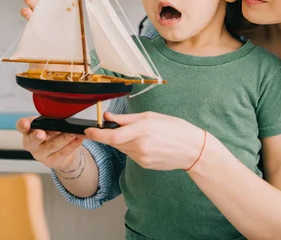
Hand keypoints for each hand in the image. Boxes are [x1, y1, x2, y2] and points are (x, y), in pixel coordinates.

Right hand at [16, 116, 83, 170]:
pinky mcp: (51, 161)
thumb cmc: (52, 132)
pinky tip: (78, 139)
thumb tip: (63, 114)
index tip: (25, 124)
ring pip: (51, 146)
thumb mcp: (49, 123)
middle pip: (32, 140)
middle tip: (41, 134)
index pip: (21, 126)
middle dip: (36, 137)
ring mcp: (40, 154)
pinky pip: (62, 153)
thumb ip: (52, 119)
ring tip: (72, 133)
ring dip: (63, 139)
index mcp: (28, 130)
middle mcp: (31, 143)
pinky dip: (72, 145)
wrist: (60, 151)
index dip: (22, 125)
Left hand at [84, 111, 205, 170]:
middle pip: (114, 142)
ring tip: (136, 133)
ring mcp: (142, 157)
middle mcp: (140, 146)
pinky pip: (130, 154)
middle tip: (107, 127)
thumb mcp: (151, 116)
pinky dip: (131, 147)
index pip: (112, 135)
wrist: (192, 149)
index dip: (97, 134)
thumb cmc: (175, 129)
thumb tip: (109, 116)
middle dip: (107, 135)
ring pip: (121, 148)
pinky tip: (144, 142)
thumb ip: (127, 118)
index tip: (88, 131)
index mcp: (143, 130)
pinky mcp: (144, 164)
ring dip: (121, 140)